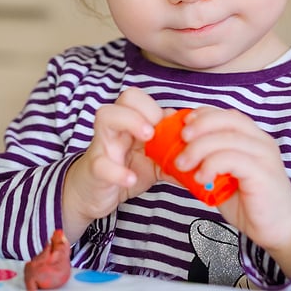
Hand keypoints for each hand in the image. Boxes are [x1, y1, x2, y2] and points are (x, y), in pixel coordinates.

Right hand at [61, 87, 162, 239]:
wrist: (92, 194)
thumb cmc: (123, 169)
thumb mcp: (152, 160)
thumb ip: (171, 150)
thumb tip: (198, 145)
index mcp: (131, 122)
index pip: (142, 97)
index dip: (158, 108)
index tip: (171, 129)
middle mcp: (115, 127)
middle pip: (126, 97)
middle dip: (145, 109)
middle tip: (156, 131)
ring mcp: (102, 145)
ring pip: (105, 116)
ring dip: (130, 122)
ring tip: (147, 141)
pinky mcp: (94, 168)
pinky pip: (101, 163)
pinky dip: (118, 171)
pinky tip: (131, 179)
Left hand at [176, 107, 290, 275]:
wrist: (276, 229)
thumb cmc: (248, 202)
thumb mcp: (221, 178)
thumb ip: (203, 163)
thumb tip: (170, 156)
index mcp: (253, 137)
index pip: (227, 114)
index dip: (204, 115)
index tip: (183, 124)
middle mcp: (261, 141)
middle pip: (228, 119)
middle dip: (200, 126)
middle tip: (181, 140)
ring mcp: (264, 156)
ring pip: (227, 138)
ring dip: (199, 148)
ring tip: (183, 165)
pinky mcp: (263, 173)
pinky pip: (233, 159)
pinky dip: (211, 164)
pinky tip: (201, 178)